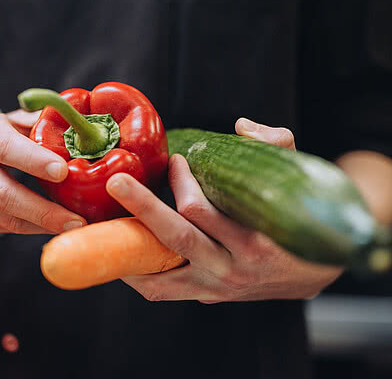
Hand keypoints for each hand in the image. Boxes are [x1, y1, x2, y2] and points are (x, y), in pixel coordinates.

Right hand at [0, 110, 85, 236]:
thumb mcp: (9, 121)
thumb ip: (39, 122)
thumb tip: (78, 125)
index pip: (7, 148)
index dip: (35, 161)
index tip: (63, 172)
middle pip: (4, 193)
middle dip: (44, 210)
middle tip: (77, 219)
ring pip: (6, 218)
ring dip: (43, 225)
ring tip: (74, 226)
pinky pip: (4, 228)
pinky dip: (33, 229)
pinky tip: (54, 226)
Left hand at [106, 118, 341, 301]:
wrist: (318, 271)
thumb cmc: (302, 219)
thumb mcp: (299, 178)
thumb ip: (276, 145)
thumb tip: (240, 127)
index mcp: (254, 241)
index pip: (201, 210)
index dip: (182, 181)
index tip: (174, 159)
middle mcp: (231, 270)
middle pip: (175, 238)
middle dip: (142, 206)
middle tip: (116, 182)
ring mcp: (216, 288)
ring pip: (159, 274)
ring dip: (129, 249)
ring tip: (103, 226)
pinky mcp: (207, 295)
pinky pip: (162, 291)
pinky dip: (138, 274)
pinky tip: (121, 253)